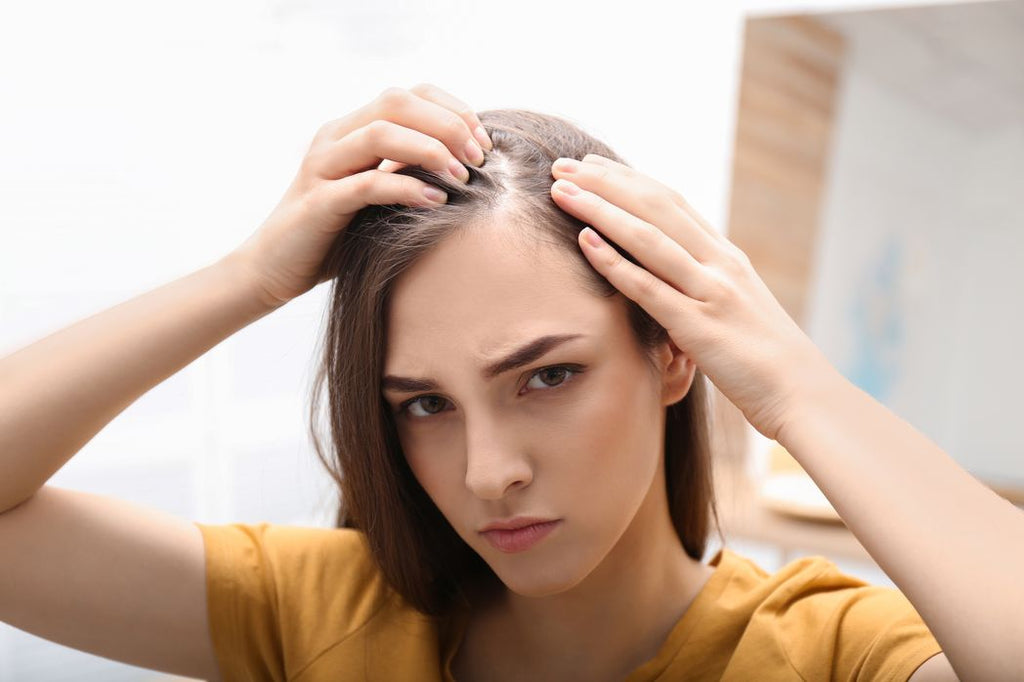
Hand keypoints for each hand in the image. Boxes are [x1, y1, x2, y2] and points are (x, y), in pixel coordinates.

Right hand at [232, 83, 491, 308]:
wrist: (274, 268)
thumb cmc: (336, 235)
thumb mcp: (379, 197)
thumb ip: (408, 173)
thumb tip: (468, 168)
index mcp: (351, 130)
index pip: (410, 94)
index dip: (453, 109)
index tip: (484, 142)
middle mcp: (334, 138)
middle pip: (396, 102)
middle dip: (447, 124)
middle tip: (479, 158)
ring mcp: (322, 167)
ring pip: (379, 134)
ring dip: (430, 150)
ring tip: (462, 177)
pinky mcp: (318, 203)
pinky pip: (366, 184)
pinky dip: (406, 188)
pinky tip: (436, 201)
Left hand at [549, 154, 835, 441]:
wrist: (803, 393)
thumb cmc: (765, 359)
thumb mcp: (735, 308)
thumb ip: (704, 285)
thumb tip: (669, 276)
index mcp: (726, 256)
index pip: (671, 202)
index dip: (628, 179)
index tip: (593, 165)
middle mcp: (719, 263)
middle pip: (654, 207)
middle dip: (605, 183)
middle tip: (563, 165)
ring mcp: (710, 292)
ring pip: (647, 237)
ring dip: (600, 210)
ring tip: (561, 191)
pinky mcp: (700, 326)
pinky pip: (649, 287)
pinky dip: (614, 261)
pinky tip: (584, 241)